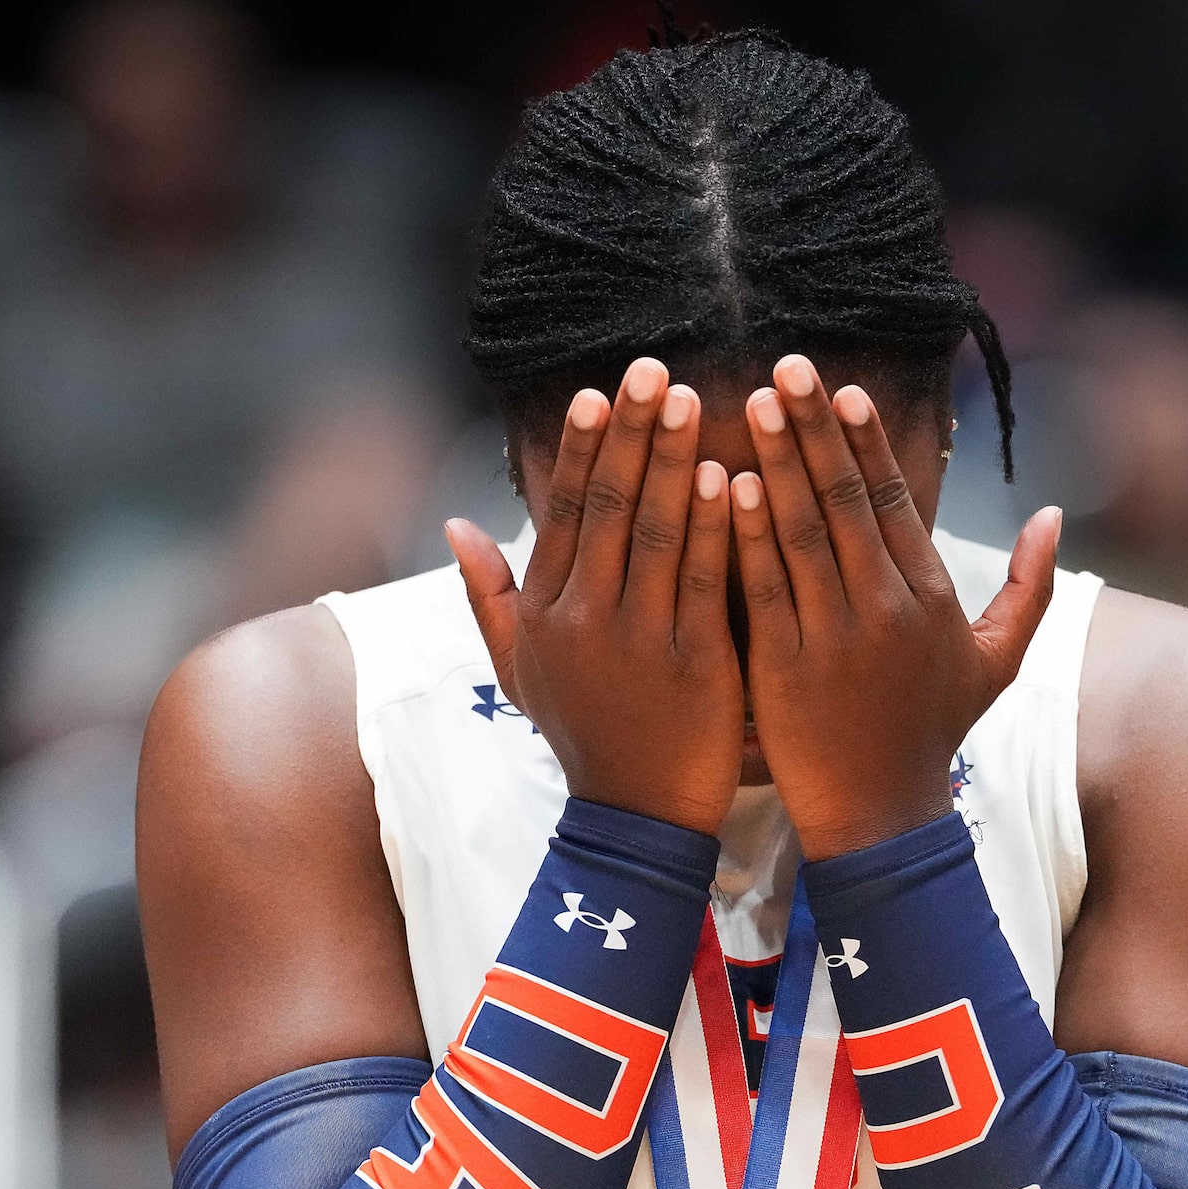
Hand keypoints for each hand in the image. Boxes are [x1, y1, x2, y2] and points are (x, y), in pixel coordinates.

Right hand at [447, 358, 740, 836]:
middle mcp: (583, 621)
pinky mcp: (694, 665)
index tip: (601, 392)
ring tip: (692, 400)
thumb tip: (456, 524)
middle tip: (655, 369)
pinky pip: (703, 580)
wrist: (636, 819)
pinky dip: (714, 526)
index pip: (563, 512)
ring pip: (655, 533)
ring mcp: (638, 642)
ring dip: (673, 461)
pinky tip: (731, 477)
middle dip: (631, 432)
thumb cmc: (584, 735)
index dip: (582, 447)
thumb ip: (490, 595)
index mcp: (544, 614)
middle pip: (607, 507)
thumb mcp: (520, 670)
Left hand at [732, 355, 1063, 857]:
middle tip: (787, 366)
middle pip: (845, 500)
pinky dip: (746, 533)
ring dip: (779, 463)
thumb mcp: (996, 663)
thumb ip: (1028, 587)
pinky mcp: (783, 668)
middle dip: (817, 428)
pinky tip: (726, 485)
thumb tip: (1055, 514)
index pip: (895, 501)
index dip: (866, 441)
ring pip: (801, 533)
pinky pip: (763, 587)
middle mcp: (886, 609)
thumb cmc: (931, 734)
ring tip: (756, 405)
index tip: (843, 387)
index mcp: (930, 598)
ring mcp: (832, 637)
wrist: (880, 818)